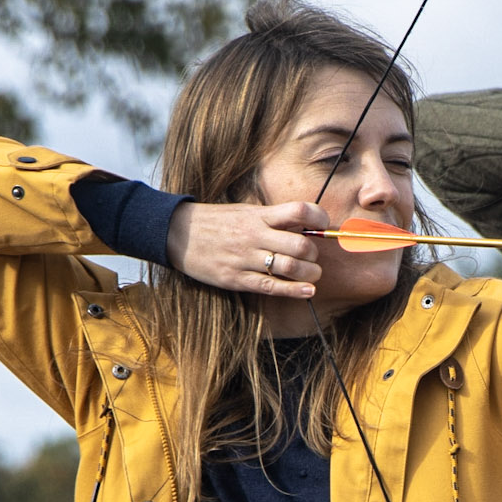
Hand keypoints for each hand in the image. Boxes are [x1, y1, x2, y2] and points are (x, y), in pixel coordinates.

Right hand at [166, 199, 325, 296]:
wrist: (177, 233)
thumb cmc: (216, 222)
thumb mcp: (244, 211)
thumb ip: (272, 219)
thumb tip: (304, 225)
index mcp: (258, 215)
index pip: (299, 211)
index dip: (318, 218)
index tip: (324, 225)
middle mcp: (254, 235)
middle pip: (300, 244)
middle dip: (314, 253)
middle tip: (312, 257)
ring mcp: (246, 258)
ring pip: (290, 267)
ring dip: (309, 273)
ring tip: (312, 274)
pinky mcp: (237, 279)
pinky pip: (272, 286)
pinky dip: (294, 290)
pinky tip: (308, 291)